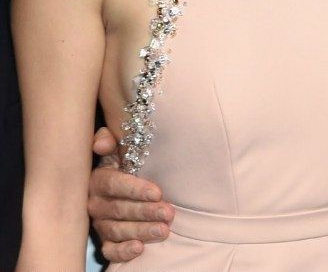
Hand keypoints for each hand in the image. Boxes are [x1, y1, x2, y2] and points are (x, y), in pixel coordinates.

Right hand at [87, 127, 173, 262]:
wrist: (124, 183)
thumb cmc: (126, 162)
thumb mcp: (118, 147)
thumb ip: (108, 140)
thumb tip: (103, 143)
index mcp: (98, 179)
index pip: (113, 184)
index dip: (135, 189)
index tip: (158, 192)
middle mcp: (95, 203)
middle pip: (118, 209)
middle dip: (145, 212)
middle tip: (168, 213)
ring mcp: (99, 223)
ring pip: (117, 230)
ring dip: (141, 231)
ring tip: (163, 231)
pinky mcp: (105, 240)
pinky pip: (110, 250)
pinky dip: (123, 251)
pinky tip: (139, 249)